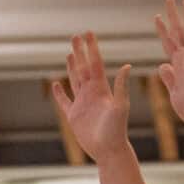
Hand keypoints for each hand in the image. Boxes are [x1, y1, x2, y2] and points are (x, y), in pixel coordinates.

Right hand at [51, 32, 133, 163]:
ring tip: (70, 54)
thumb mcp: (120, 106)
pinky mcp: (73, 116)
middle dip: (80, 52)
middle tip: (75, 36)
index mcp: (101, 89)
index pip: (95, 63)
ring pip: (75, 80)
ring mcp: (82, 103)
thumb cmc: (117, 130)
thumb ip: (120, 86)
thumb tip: (126, 65)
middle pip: (83, 68)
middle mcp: (92, 93)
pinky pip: (64, 101)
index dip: (91, 48)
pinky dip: (59, 93)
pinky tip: (56, 84)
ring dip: (72, 67)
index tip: (88, 33)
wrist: (109, 150)